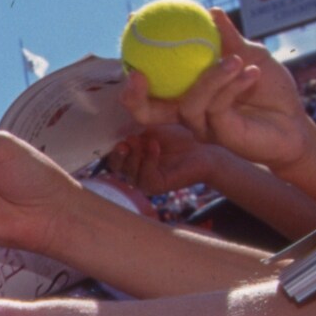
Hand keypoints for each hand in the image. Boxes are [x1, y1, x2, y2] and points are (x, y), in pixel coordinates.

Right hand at [107, 125, 231, 196]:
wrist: (203, 148)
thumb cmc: (178, 137)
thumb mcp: (151, 129)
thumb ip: (133, 129)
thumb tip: (116, 128)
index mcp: (130, 158)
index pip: (112, 157)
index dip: (112, 147)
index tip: (118, 135)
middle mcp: (134, 172)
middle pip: (116, 166)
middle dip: (120, 153)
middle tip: (126, 141)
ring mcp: (144, 181)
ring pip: (129, 172)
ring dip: (135, 155)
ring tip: (145, 140)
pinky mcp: (156, 186)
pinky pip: (145, 176)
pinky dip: (149, 160)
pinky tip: (155, 147)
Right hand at [121, 9, 315, 171]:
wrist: (295, 122)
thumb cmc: (269, 90)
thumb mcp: (249, 55)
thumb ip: (228, 39)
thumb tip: (210, 12)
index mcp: (185, 93)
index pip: (152, 82)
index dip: (134, 59)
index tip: (131, 29)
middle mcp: (187, 112)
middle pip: (146, 113)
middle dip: (134, 97)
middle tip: (138, 73)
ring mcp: (202, 126)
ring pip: (189, 104)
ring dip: (211, 78)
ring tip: (236, 60)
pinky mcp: (220, 136)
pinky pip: (217, 108)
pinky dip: (232, 85)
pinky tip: (251, 72)